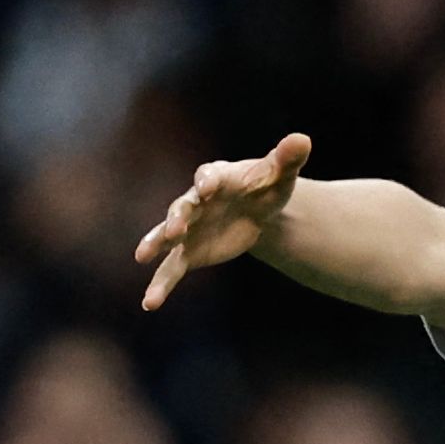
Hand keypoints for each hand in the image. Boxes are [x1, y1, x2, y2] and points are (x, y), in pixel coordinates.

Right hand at [134, 133, 311, 309]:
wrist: (256, 211)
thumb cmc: (264, 188)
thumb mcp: (279, 176)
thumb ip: (287, 160)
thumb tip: (302, 140)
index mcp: (216, 177)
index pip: (208, 176)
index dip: (207, 181)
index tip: (208, 188)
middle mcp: (194, 201)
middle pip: (182, 207)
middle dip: (177, 218)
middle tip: (173, 229)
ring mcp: (188, 229)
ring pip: (166, 238)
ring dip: (155, 244)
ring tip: (142, 256)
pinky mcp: (189, 253)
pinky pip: (171, 270)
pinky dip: (160, 285)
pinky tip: (149, 303)